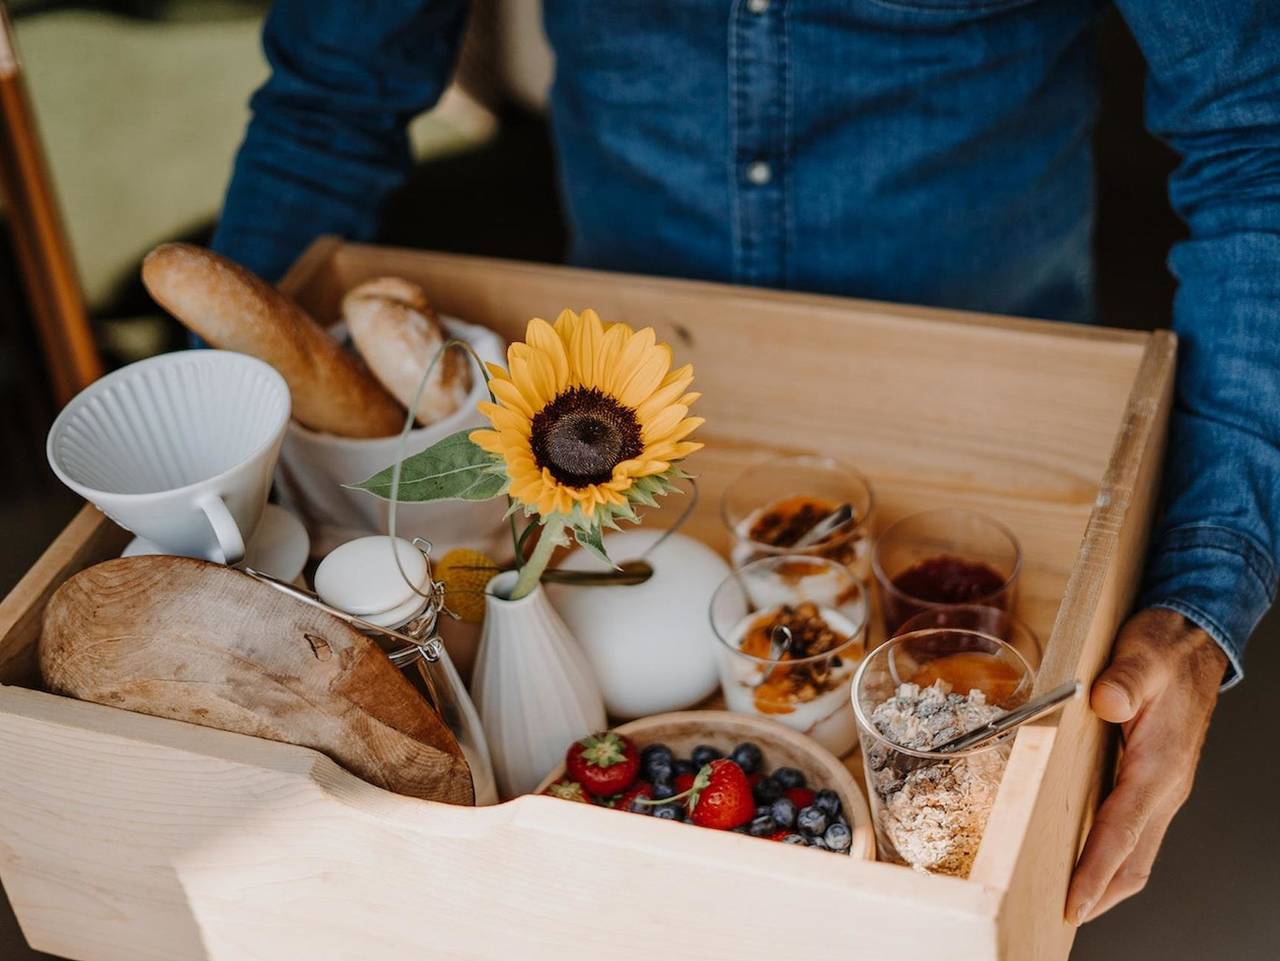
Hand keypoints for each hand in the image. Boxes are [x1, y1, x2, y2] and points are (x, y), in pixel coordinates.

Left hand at [1065, 607, 1226, 923]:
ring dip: (1106, 881)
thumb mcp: (1141, 657)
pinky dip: (1112, 856)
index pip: (1123, 832)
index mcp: (1160, 767)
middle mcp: (1164, 788)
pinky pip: (1133, 832)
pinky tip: (1086, 857)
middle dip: (1100, 894)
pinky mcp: (1152, 781)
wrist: (1192, 643)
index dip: (1096, 871)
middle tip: (1061, 917)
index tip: (1072, 903)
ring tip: (1070, 902)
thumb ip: (1124, 680)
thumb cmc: (1163, 653)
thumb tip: (1107, 701)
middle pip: (1133, 860)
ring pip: (1137, 852)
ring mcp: (1161, 789)